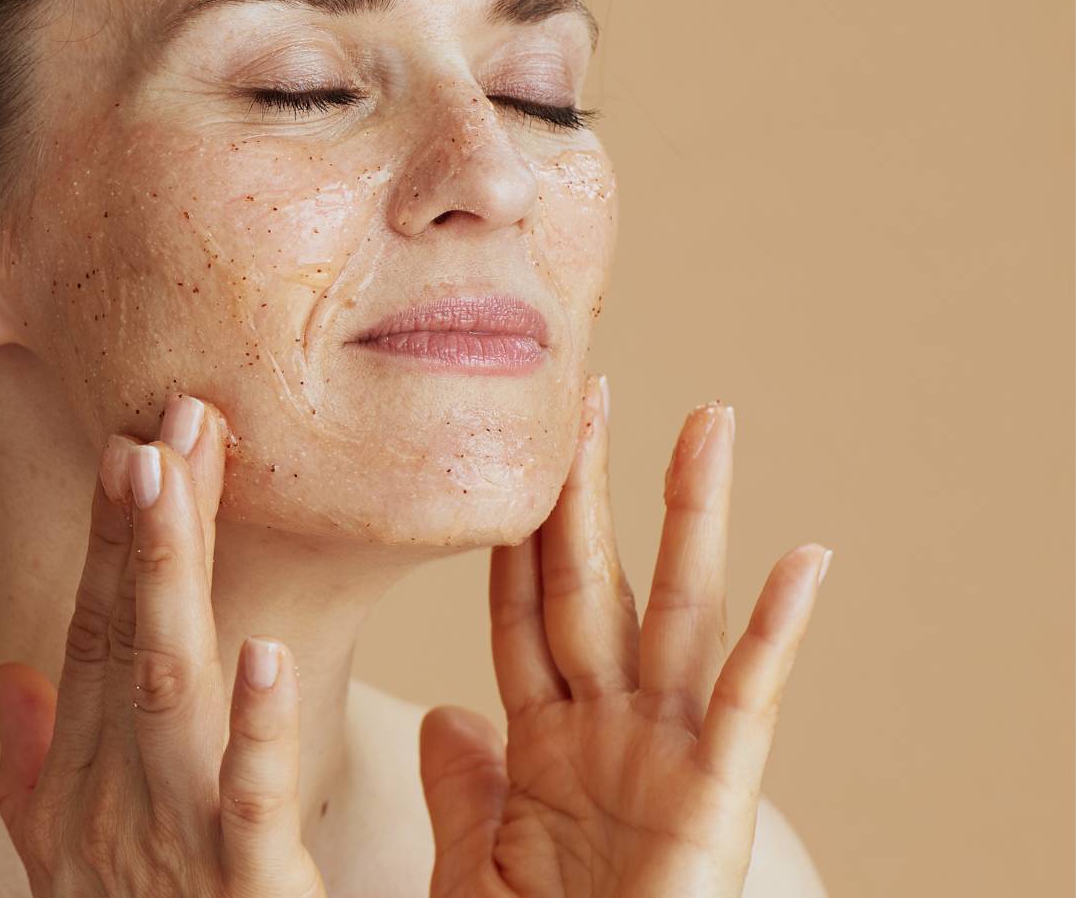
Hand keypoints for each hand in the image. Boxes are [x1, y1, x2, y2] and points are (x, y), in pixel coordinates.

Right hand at [0, 393, 327, 896]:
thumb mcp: (62, 867)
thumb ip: (32, 772)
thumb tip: (11, 672)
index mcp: (91, 784)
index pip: (97, 636)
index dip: (116, 537)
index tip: (138, 437)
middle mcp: (115, 802)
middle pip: (127, 637)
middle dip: (144, 522)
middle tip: (165, 412)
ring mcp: (170, 848)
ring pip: (167, 693)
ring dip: (170, 579)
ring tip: (176, 476)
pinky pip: (246, 809)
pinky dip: (254, 731)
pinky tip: (265, 651)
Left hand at [419, 375, 831, 896]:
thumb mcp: (474, 859)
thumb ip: (462, 785)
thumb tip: (438, 716)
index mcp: (543, 738)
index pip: (520, 607)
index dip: (515, 529)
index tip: (511, 452)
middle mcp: (607, 727)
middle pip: (591, 583)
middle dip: (590, 490)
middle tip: (592, 391)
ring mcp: (664, 755)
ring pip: (673, 613)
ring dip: (692, 519)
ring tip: (707, 424)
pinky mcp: (715, 800)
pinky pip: (746, 705)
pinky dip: (778, 636)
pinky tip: (805, 561)